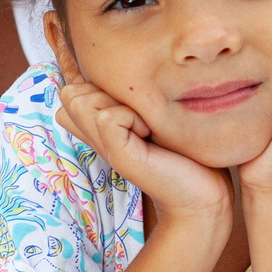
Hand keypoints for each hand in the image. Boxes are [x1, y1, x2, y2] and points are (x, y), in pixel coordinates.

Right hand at [56, 73, 232, 226]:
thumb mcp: (148, 114)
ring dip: (119, 104)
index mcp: (97, 126)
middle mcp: (94, 137)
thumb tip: (111, 78)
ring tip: (145, 125)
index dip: (100, 88)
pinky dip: (132, 118)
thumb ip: (125, 98)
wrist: (202, 192)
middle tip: (139, 116)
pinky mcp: (117, 156)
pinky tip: (150, 135)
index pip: (69, 93)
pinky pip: (106, 117)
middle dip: (106, 92)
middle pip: (70, 94)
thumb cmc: (182, 150)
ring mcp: (103, 147)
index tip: (135, 108)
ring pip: (82, 101)